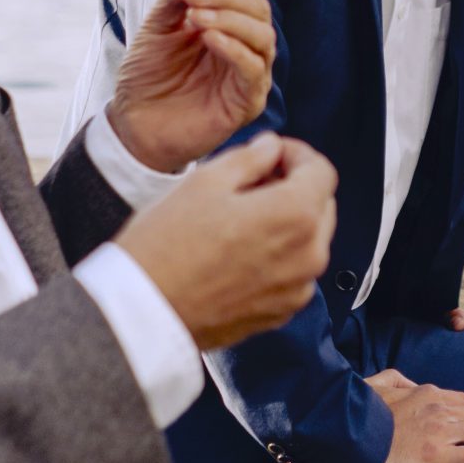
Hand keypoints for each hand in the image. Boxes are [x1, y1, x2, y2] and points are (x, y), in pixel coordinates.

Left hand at [107, 0, 274, 174]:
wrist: (133, 125)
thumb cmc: (147, 76)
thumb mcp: (157, 27)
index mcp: (229, 25)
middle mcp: (245, 47)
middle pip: (260, 9)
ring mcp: (249, 75)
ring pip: (263, 35)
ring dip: (231, 18)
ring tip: (196, 15)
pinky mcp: (247, 102)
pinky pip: (253, 69)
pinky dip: (234, 48)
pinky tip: (208, 37)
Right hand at [116, 135, 332, 350]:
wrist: (141, 314)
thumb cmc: (166, 246)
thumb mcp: (205, 181)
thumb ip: (250, 158)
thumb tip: (271, 148)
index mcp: (296, 216)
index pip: (321, 171)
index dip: (297, 154)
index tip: (272, 153)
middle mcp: (309, 256)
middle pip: (320, 206)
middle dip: (294, 186)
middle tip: (253, 181)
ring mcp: (297, 289)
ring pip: (309, 241)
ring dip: (287, 222)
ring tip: (241, 217)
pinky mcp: (280, 313)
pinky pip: (293, 273)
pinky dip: (278, 255)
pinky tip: (239, 250)